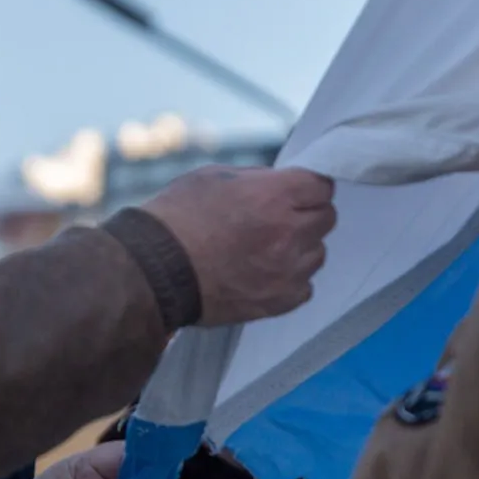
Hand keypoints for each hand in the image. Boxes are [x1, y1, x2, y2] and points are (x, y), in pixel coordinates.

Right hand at [141, 166, 335, 326]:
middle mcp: (288, 233)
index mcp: (274, 196)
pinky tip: (263, 273)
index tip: (295, 192)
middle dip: (305, 214)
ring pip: (317, 253)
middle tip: (277, 219)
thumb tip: (278, 184)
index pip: (321, 186)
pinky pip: (304, 287)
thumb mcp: (214, 177)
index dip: (306, 187)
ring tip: (265, 249)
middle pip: (326, 218)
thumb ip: (257, 180)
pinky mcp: (278, 301)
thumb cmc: (175, 218)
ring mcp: (286, 271)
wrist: (153, 270)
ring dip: (299, 248)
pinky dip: (289, 279)